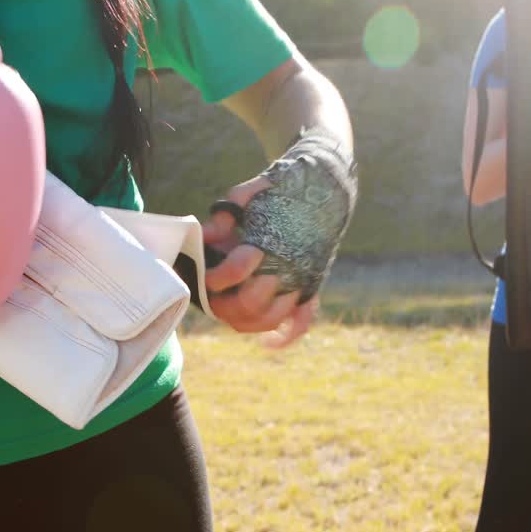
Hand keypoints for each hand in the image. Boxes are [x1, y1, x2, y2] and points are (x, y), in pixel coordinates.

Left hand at [201, 177, 317, 347]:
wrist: (325, 188)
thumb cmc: (280, 192)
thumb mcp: (247, 194)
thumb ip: (225, 215)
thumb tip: (208, 237)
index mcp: (268, 242)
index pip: (237, 269)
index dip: (216, 277)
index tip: (205, 274)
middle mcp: (286, 266)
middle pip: (250, 302)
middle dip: (224, 302)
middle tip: (212, 296)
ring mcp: (300, 280)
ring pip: (270, 319)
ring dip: (245, 320)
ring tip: (228, 312)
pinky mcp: (310, 287)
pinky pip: (303, 322)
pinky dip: (286, 337)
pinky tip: (269, 343)